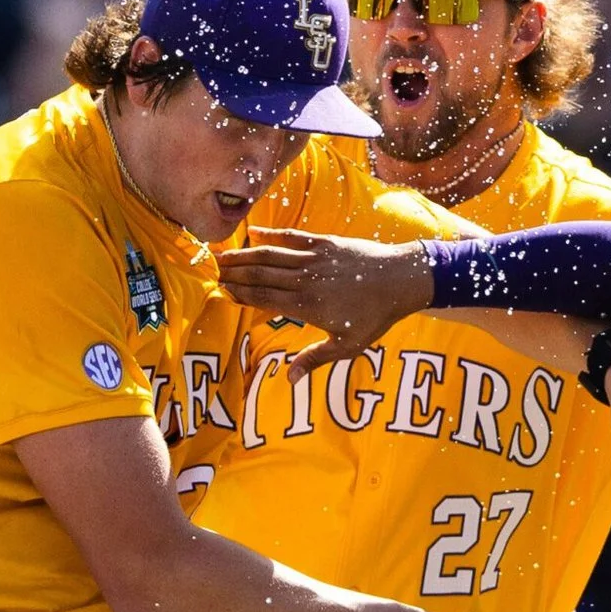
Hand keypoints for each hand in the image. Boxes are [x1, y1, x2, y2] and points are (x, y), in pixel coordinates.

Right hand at [217, 230, 434, 381]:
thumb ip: (315, 359)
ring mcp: (315, 258)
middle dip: (234, 272)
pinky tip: (254, 232)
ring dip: (244, 254)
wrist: (402, 280)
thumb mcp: (348, 345)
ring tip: (221, 254)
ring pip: (271, 256)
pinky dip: (272, 235)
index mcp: (308, 306)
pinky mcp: (325, 243)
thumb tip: (289, 379)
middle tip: (209, 270)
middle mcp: (306, 279)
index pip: (265, 299)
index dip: (241, 295)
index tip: (220, 291)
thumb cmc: (376, 317)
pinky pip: (293, 238)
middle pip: (261, 275)